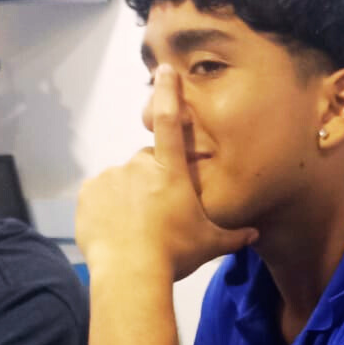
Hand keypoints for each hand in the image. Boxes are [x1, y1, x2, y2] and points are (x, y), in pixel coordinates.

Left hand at [75, 65, 255, 281]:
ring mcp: (110, 178)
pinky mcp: (89, 194)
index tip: (166, 70)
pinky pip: (100, 195)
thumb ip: (233, 236)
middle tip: (158, 215)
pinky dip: (107, 208)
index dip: (169, 93)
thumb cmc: (174, 254)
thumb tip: (254, 236)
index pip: (170, 122)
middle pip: (147, 164)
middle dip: (152, 181)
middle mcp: (139, 166)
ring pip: (123, 181)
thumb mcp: (210, 245)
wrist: (130, 273)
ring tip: (137, 229)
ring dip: (129, 197)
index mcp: (170, 172)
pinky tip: (118, 231)